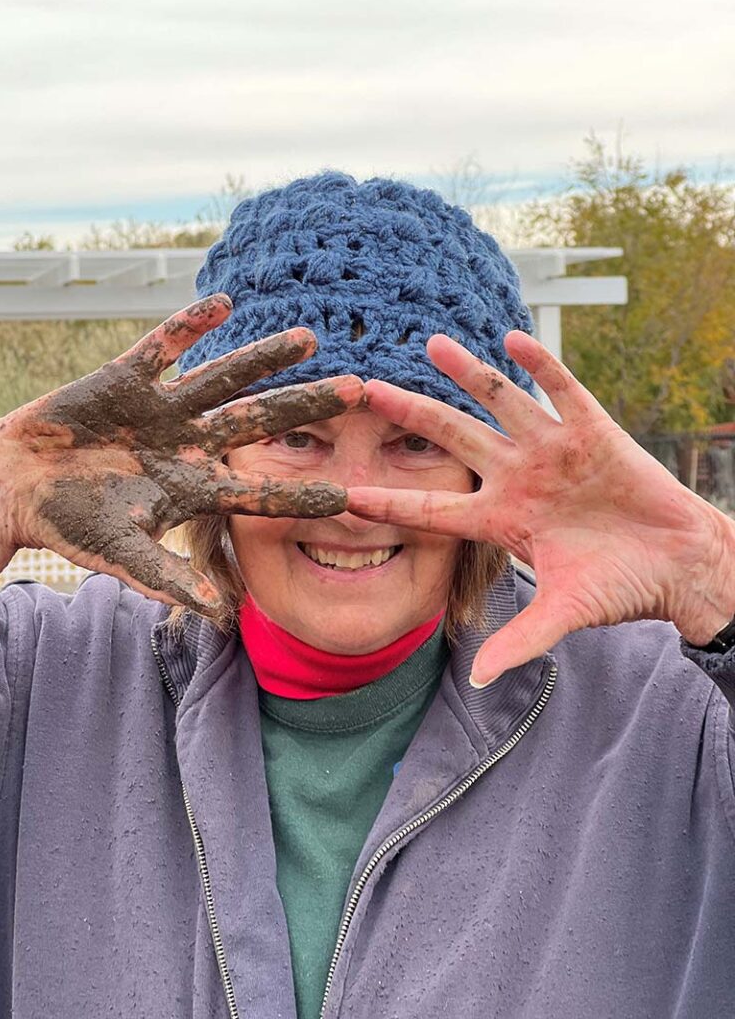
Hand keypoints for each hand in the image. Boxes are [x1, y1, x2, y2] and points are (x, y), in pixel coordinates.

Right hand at [0, 295, 362, 611]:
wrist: (15, 485)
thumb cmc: (69, 525)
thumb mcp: (122, 556)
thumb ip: (170, 581)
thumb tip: (222, 616)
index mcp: (194, 488)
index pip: (260, 492)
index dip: (303, 494)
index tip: (353, 493)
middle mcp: (189, 444)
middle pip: (259, 423)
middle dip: (307, 407)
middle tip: (360, 391)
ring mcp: (162, 409)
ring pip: (224, 378)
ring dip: (265, 358)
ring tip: (312, 338)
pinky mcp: (127, 378)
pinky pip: (164, 346)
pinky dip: (191, 326)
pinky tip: (226, 304)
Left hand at [347, 331, 734, 685]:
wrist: (677, 564)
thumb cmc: (620, 588)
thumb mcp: (564, 614)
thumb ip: (519, 641)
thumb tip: (476, 680)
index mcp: (500, 519)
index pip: (432, 506)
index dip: (389, 499)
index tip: (343, 493)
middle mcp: (517, 477)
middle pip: (452, 437)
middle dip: (410, 414)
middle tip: (364, 391)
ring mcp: (551, 450)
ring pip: (499, 401)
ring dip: (467, 372)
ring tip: (431, 343)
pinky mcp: (592, 431)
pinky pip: (562, 390)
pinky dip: (540, 365)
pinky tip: (512, 339)